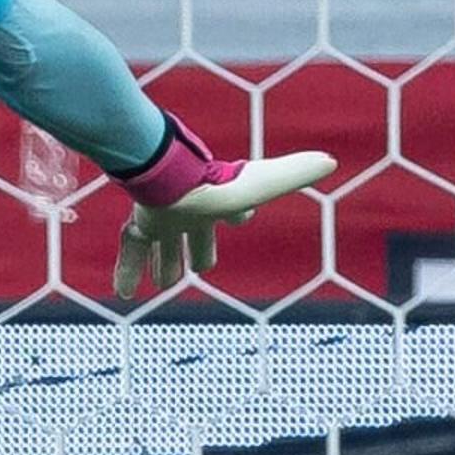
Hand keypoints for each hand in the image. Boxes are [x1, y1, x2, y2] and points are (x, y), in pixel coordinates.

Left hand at [115, 131, 332, 298]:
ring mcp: (164, 215)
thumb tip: (330, 160)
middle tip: (201, 267)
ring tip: (164, 283)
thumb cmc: (216, 185)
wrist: (165, 177)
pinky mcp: (142, 222)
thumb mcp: (261, 184)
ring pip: (163, 241)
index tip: (240, 217)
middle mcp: (191, 208)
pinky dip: (128, 270)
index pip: (235, 208)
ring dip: (164, 262)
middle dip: (198, 247)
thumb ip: (293, 174)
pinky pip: (132, 248)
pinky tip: (123, 294)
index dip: (238, 214)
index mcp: (220, 201)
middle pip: (195, 230)